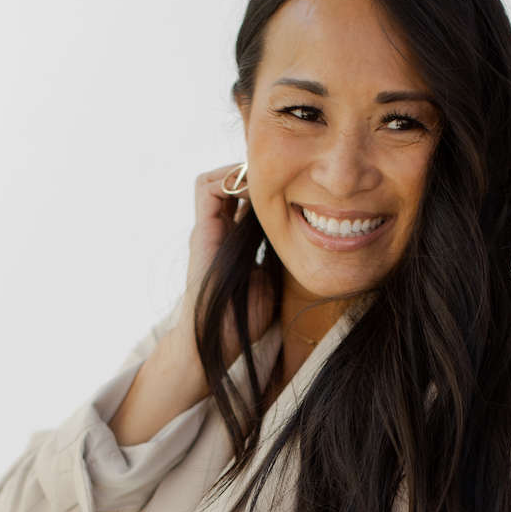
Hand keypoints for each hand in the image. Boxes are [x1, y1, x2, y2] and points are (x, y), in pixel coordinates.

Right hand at [108, 166, 274, 446]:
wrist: (218, 337)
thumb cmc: (245, 317)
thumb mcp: (271, 278)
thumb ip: (278, 255)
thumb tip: (308, 237)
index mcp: (232, 241)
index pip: (246, 201)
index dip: (266, 189)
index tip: (293, 189)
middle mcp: (217, 230)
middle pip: (231, 184)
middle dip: (256, 176)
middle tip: (284, 177)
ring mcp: (207, 228)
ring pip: (216, 180)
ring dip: (240, 173)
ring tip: (268, 181)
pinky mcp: (202, 230)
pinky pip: (207, 187)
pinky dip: (229, 179)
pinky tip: (256, 191)